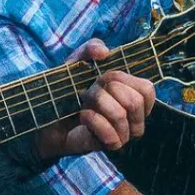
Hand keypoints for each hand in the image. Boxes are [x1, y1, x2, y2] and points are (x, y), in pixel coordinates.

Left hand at [33, 39, 156, 160]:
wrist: (47, 115)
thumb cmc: (69, 88)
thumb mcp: (78, 62)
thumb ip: (91, 48)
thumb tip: (104, 52)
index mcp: (134, 96)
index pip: (147, 90)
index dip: (125, 79)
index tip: (105, 77)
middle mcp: (133, 118)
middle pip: (134, 102)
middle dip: (106, 89)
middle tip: (89, 91)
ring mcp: (122, 134)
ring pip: (120, 115)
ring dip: (97, 103)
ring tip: (83, 102)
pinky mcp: (107, 146)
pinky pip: (111, 135)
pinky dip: (93, 120)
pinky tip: (82, 115)